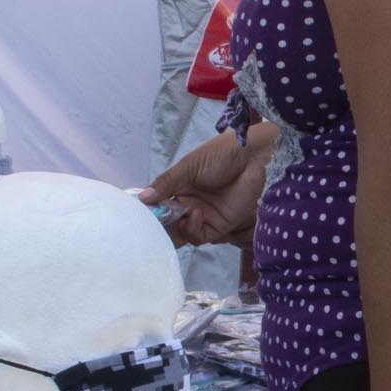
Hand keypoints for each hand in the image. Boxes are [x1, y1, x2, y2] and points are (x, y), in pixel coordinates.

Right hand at [145, 128, 265, 246]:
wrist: (253, 157)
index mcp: (179, 188)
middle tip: (150, 225)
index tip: (137, 214)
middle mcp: (188, 204)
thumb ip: (167, 183)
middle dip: (158, 227)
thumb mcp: (189, 165)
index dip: (148, 211)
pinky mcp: (218, 226)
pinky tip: (194, 214)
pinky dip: (192, 230)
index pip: (158, 205)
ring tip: (180, 213)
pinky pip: (198, 236)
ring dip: (175, 228)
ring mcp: (203, 216)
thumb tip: (143, 198)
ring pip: (180, 234)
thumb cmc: (222, 154)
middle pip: (167, 224)